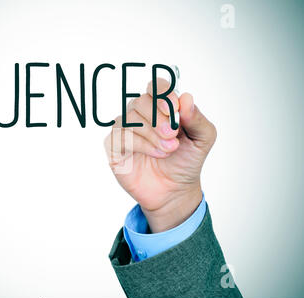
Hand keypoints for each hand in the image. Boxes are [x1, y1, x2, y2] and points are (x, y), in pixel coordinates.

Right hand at [104, 78, 216, 231]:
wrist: (175, 191)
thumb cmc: (186, 161)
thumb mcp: (202, 139)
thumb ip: (197, 118)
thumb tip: (187, 98)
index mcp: (161, 107)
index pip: (156, 87)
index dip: (162, 94)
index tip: (174, 109)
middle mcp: (140, 115)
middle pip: (141, 101)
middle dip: (158, 118)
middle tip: (172, 134)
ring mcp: (125, 130)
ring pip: (130, 119)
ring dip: (152, 134)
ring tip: (169, 148)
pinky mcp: (115, 146)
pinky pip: (121, 137)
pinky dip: (141, 144)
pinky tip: (156, 153)